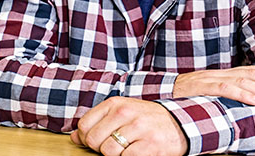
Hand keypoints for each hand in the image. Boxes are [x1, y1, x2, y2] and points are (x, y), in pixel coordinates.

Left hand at [70, 97, 185, 155]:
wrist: (181, 122)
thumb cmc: (146, 119)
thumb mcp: (121, 113)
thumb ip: (97, 122)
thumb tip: (74, 138)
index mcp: (115, 104)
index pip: (84, 125)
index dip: (85, 138)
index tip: (96, 141)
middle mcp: (125, 113)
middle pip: (93, 140)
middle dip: (99, 148)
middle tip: (114, 147)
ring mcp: (138, 129)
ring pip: (108, 151)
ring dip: (114, 155)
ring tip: (126, 149)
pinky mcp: (150, 145)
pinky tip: (136, 152)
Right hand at [173, 66, 254, 104]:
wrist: (156, 92)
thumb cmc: (182, 96)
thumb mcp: (206, 92)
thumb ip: (224, 92)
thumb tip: (248, 99)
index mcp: (221, 75)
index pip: (251, 70)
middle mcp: (218, 74)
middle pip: (252, 74)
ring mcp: (209, 80)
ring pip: (242, 81)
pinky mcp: (200, 88)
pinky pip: (224, 90)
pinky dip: (241, 94)